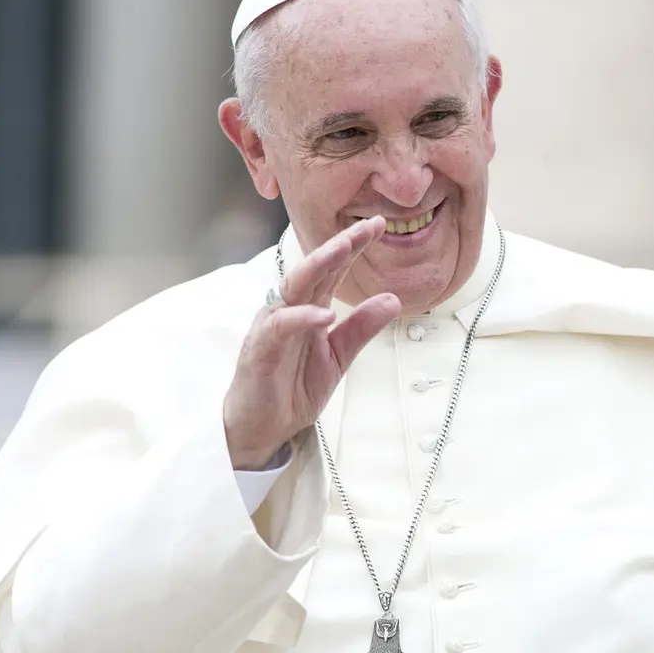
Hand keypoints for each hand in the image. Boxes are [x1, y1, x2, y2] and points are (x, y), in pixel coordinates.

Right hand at [224, 217, 400, 470]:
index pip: (333, 270)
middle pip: (314, 268)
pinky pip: (280, 327)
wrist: (262, 428)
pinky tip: (324, 315)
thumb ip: (362, 328)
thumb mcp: (338, 356)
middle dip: (340, 245)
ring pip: (294, 287)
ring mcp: (272, 327)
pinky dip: (302, 318)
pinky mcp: (260, 351)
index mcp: (309, 308)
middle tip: (366, 226)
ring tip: (345, 249)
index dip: (354, 246)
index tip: (379, 225)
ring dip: (319, 265)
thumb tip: (393, 299)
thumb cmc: (291, 387)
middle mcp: (289, 310)